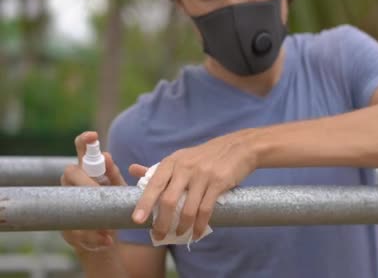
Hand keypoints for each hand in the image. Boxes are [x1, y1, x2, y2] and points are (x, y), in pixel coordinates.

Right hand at [60, 131, 146, 252]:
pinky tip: (106, 239)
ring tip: (108, 223)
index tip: (93, 136)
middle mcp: (73, 185)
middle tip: (100, 191)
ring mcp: (67, 207)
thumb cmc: (112, 207)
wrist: (106, 239)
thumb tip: (108, 157)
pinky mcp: (69, 230)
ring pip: (69, 202)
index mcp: (87, 173)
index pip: (82, 152)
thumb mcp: (118, 191)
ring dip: (89, 210)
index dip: (84, 142)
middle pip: (70, 172)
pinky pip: (77, 231)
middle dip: (86, 180)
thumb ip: (114, 175)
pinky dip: (95, 237)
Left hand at [131, 129, 258, 239]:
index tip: (136, 220)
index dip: (144, 203)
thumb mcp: (181, 157)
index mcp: (172, 161)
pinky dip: (201, 225)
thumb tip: (132, 170)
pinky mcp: (219, 183)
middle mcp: (185, 167)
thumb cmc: (207, 155)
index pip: (154, 184)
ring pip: (188, 208)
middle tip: (159, 235)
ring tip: (179, 235)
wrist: (239, 147)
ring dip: (182, 226)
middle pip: (169, 200)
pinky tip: (198, 232)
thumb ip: (159, 169)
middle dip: (162, 222)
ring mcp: (203, 175)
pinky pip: (206, 209)